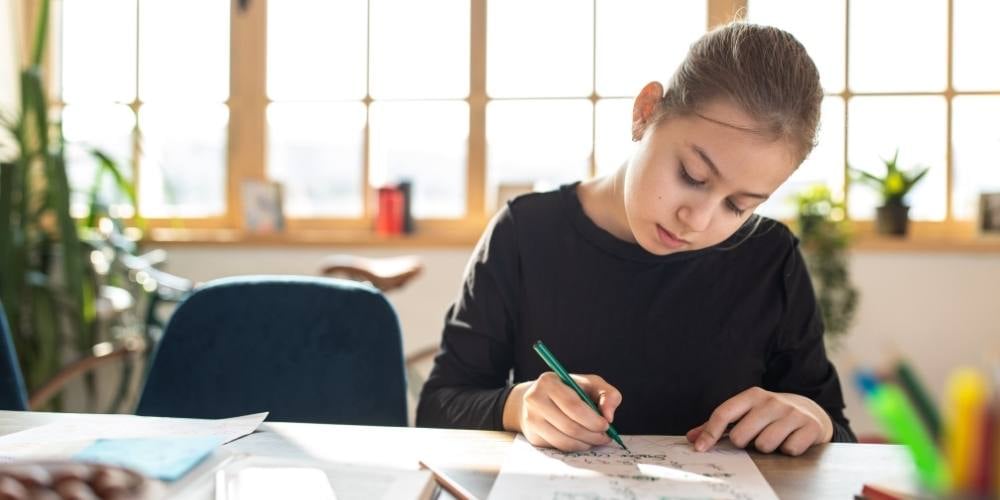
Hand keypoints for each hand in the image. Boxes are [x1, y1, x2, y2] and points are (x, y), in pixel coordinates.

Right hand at [502, 372, 622, 451]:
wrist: (537, 398)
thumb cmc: (568, 390)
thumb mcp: (590, 384)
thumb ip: (608, 394)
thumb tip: (609, 416)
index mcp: (549, 382)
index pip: (573, 406)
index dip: (592, 419)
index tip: (606, 424)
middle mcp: (535, 400)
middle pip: (569, 426)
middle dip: (592, 434)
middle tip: (605, 436)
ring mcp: (531, 420)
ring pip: (565, 440)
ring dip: (586, 443)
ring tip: (597, 438)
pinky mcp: (533, 436)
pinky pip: (559, 447)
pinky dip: (576, 446)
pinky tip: (583, 440)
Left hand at [686, 387, 832, 455]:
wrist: (811, 412)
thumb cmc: (771, 415)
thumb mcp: (747, 413)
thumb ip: (719, 425)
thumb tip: (692, 438)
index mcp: (752, 396)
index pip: (724, 413)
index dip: (709, 432)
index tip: (699, 448)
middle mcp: (771, 401)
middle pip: (741, 436)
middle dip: (744, 443)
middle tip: (754, 438)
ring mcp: (792, 413)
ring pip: (765, 445)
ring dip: (767, 448)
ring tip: (774, 439)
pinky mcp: (810, 426)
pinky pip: (789, 449)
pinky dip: (788, 450)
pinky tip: (790, 440)